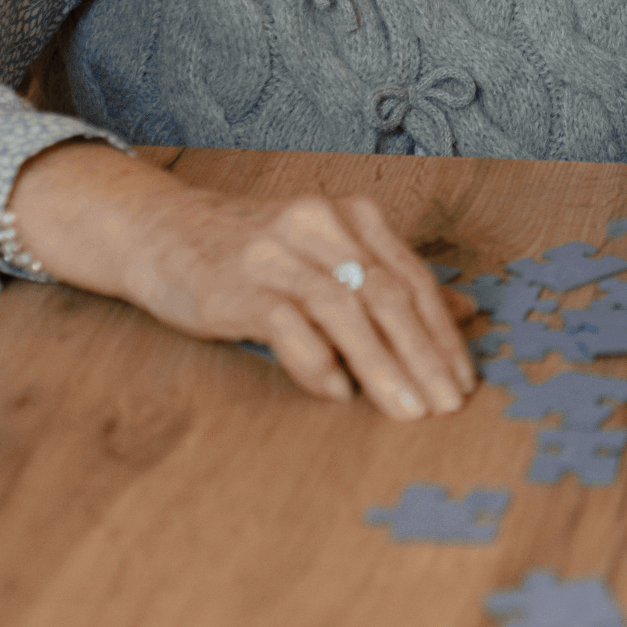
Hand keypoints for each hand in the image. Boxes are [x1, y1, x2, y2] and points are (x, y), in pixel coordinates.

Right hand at [8, 144, 476, 419]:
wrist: (161, 232)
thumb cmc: (257, 251)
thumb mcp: (331, 253)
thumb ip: (391, 278)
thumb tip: (465, 310)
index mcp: (353, 217)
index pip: (413, 279)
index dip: (443, 333)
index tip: (465, 379)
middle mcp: (322, 225)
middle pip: (389, 295)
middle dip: (425, 356)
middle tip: (448, 404)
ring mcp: (279, 253)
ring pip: (347, 311)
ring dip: (384, 366)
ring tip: (408, 410)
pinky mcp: (239, 284)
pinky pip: (290, 326)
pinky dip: (319, 363)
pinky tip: (339, 394)